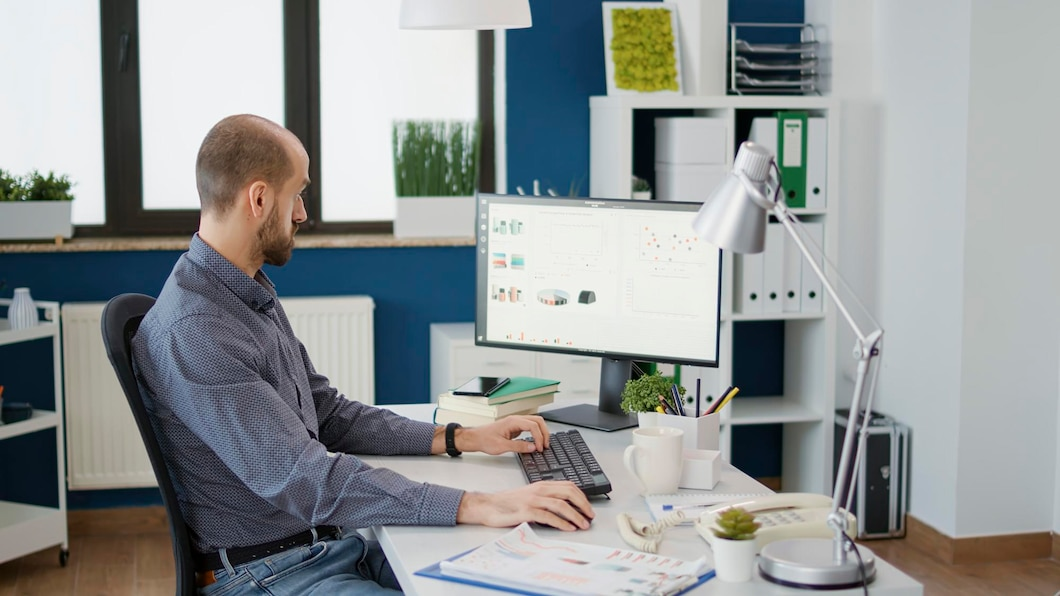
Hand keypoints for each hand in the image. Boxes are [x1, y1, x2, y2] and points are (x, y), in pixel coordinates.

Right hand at [457, 481, 594, 530]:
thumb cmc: (508, 503)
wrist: (488, 506)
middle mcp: (539, 490)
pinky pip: (548, 516)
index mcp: (542, 485)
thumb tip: (565, 506)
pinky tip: (568, 528)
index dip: (582, 496)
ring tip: (583, 524)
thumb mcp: (530, 496)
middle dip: (583, 504)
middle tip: (590, 516)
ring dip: (576, 515)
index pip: (568, 485)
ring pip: (561, 504)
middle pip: (568, 492)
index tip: (588, 507)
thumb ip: (545, 498)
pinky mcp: (526, 511)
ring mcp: (533, 500)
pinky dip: (562, 523)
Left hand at [459, 415, 548, 454]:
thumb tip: (533, 447)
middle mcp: (516, 419)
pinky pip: (530, 427)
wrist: (476, 438)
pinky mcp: (515, 427)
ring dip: (541, 432)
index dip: (539, 437)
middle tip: (545, 445)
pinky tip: (535, 442)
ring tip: (542, 444)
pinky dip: (536, 433)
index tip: (539, 448)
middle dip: (544, 433)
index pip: (533, 426)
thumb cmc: (485, 440)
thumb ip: (519, 446)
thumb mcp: (502, 446)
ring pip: (535, 423)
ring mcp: (516, 422)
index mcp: (513, 421)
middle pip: (538, 421)